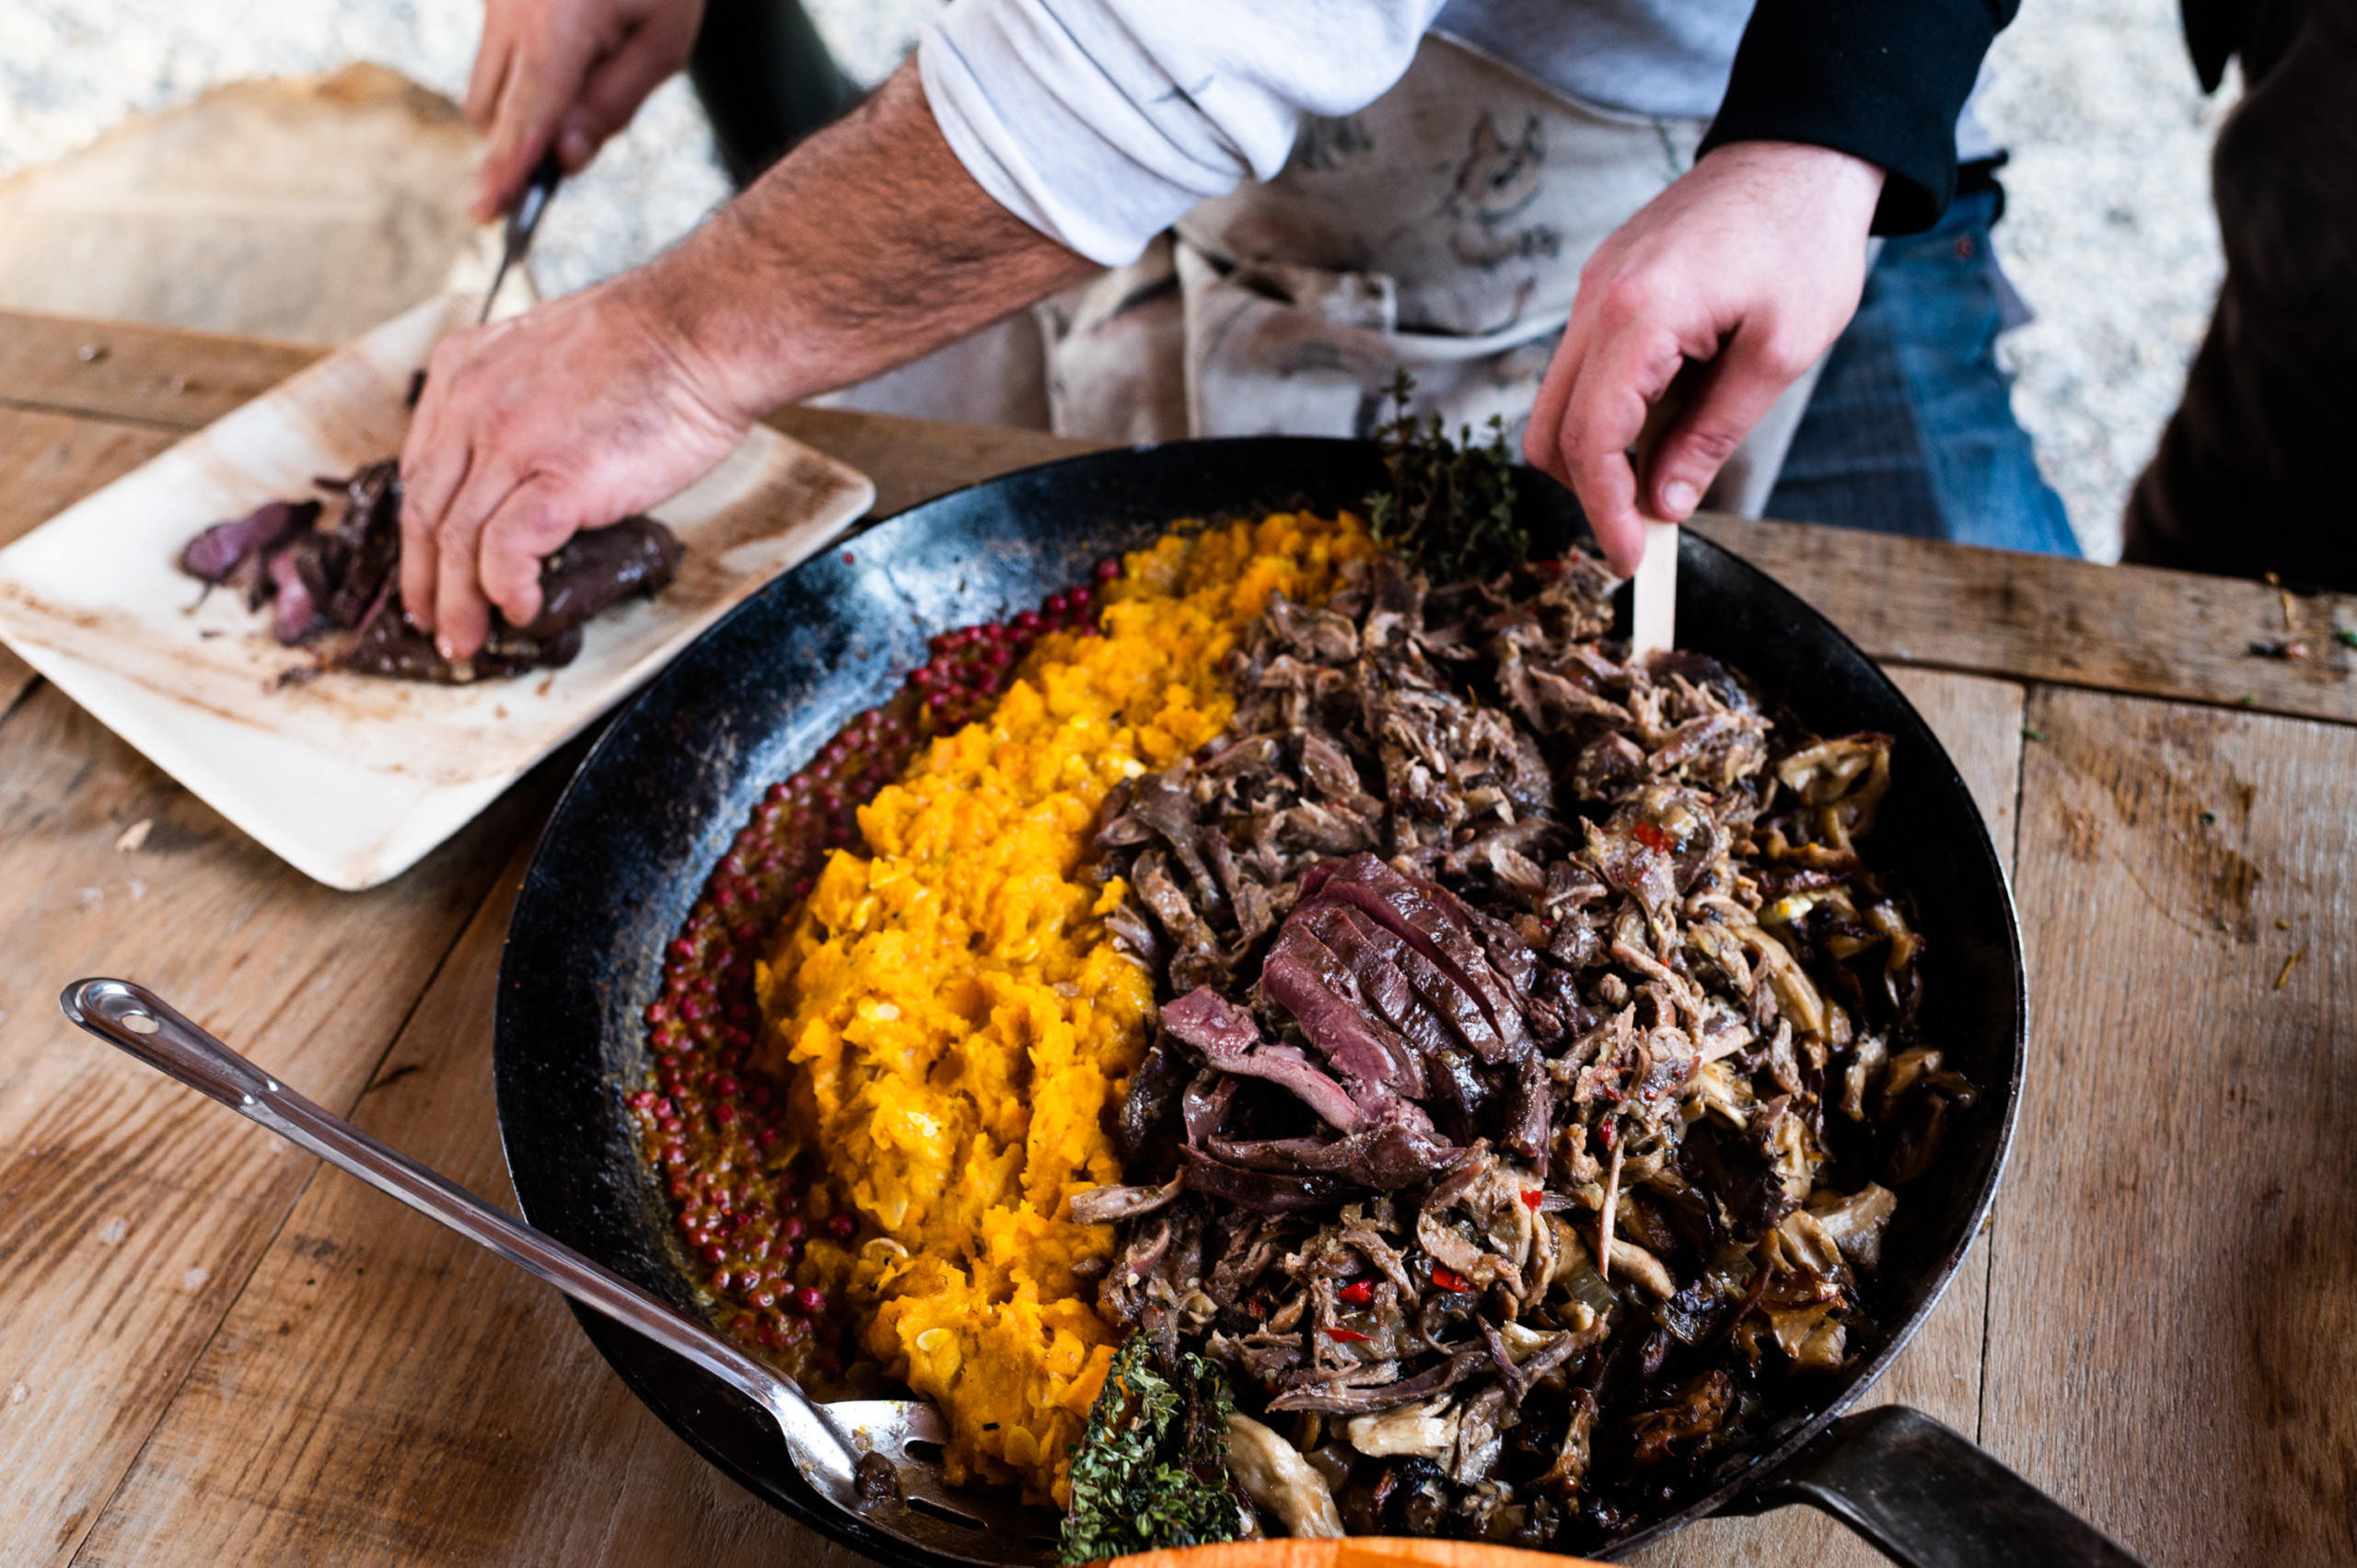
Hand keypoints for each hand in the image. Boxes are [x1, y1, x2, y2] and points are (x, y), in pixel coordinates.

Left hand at [397, 273, 748, 656]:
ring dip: (459, 600)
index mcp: (464, 372)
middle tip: (434, 622)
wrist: (700, 332)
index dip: (418, 531)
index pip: (421, 467)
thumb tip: (522, 465)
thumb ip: (517, 404)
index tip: (427, 568)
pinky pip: (508, 549)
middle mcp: (472, 405)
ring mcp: (511, 442)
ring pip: (458, 538)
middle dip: (424, 579)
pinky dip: (506, 587)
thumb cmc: (651, 348)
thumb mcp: (549, 359)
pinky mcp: (558, 477)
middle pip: (426, 510)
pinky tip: (520, 609)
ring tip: (469, 639)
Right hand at [466, 0, 705, 220]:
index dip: (508, 169)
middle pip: (492, 113)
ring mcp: (496, 3)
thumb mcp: (664, 43)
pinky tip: (565, 81)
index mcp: (560, 24)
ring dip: (515, 121)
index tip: (489, 213)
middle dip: (508, 157)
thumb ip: (614, 105)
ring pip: (484, 91)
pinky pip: (494, 61)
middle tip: (516, 207)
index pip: (527, 114)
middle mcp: (513, 12)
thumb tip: (564, 158)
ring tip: (572, 119)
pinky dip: (519, 87)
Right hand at [1523, 141, 1884, 573]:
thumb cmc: (1804, 241)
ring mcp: (1593, 291)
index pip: (1589, 441)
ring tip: (1670, 464)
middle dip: (1589, 489)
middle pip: (1548, 431)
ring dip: (1602, 451)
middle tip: (1647, 524)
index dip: (1604, 512)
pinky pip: (1585, 369)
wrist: (1801, 150)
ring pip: (1558, 403)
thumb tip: (1664, 505)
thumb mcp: (1779, 352)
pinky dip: (1612, 411)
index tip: (1632, 559)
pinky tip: (1670, 414)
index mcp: (1638, 316)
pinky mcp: (1605, 286)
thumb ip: (1712, 434)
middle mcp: (1596, 302)